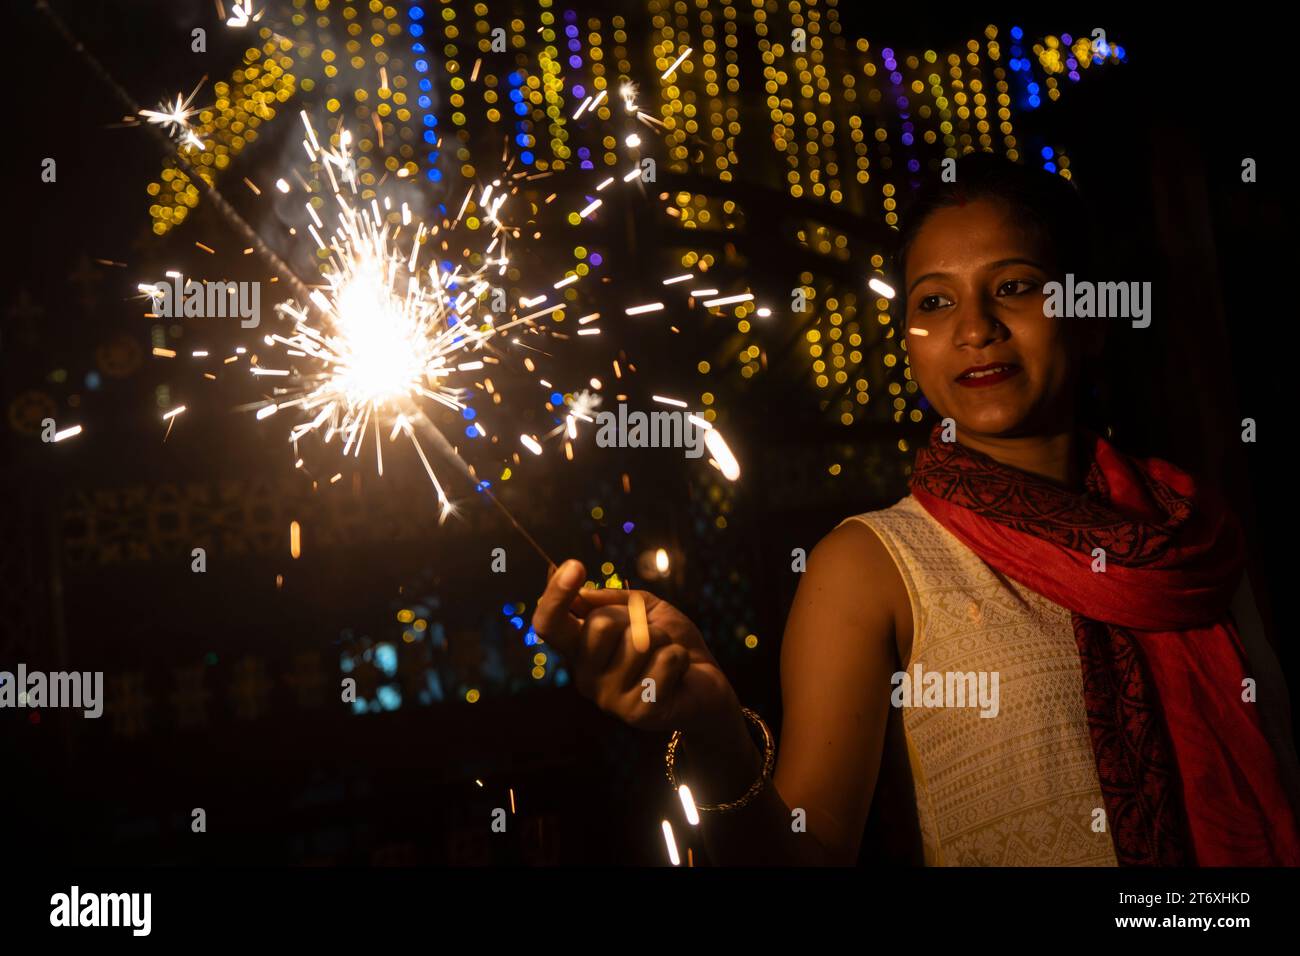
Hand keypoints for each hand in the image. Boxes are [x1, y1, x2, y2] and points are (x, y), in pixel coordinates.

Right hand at [531, 559, 739, 733]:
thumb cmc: (668, 643)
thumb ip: (613, 600)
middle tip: (650, 635)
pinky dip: (680, 657)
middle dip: (636, 618)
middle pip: (600, 624)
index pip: (549, 623)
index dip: (556, 594)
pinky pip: (664, 660)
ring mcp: (609, 699)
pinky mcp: (638, 713)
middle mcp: (584, 677)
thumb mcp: (644, 609)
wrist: (705, 685)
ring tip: (665, 656)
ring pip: (639, 642)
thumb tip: (582, 592)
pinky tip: (677, 675)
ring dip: (663, 640)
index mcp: (579, 649)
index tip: (575, 566)